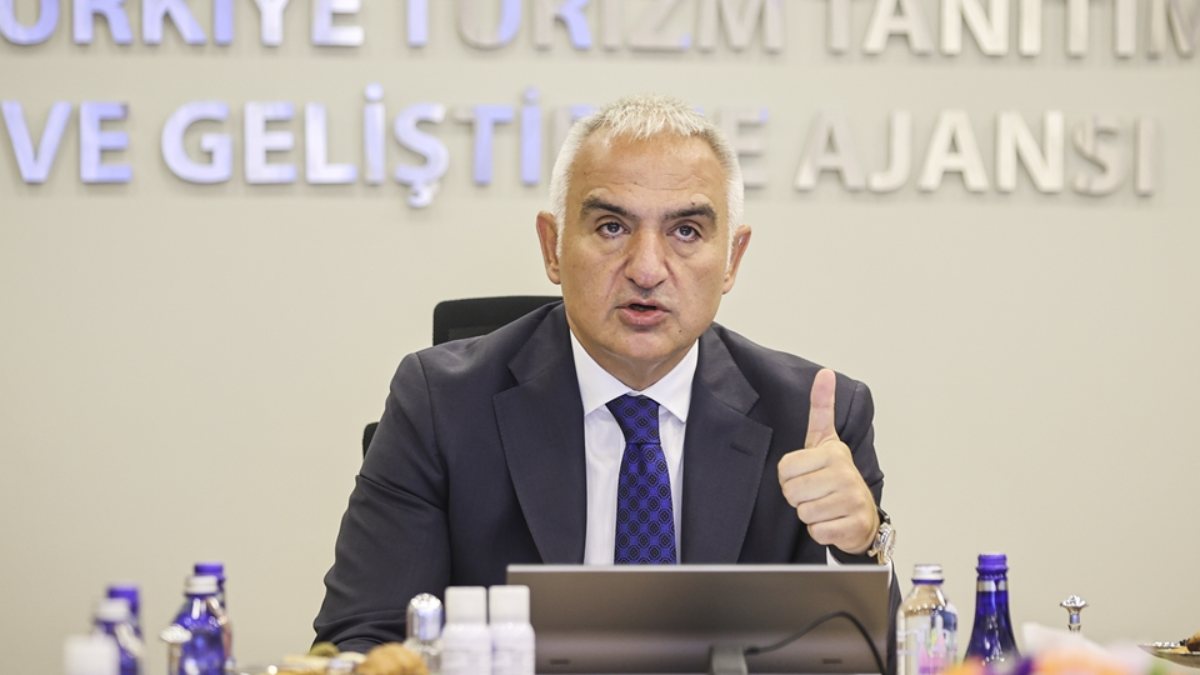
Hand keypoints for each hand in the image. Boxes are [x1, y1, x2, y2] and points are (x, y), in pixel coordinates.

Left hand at [777, 368, 878, 554]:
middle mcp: (845, 474)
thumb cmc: (836, 476)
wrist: (861, 514)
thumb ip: (821, 407)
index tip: (807, 474)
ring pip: (803, 513)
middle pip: (791, 492)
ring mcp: (852, 500)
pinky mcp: (853, 525)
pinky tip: (833, 521)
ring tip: (825, 506)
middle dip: (798, 497)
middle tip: (815, 493)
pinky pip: (817, 531)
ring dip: (810, 514)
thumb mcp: (825, 440)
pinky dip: (820, 531)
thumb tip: (824, 373)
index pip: (784, 469)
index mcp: (833, 452)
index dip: (789, 477)